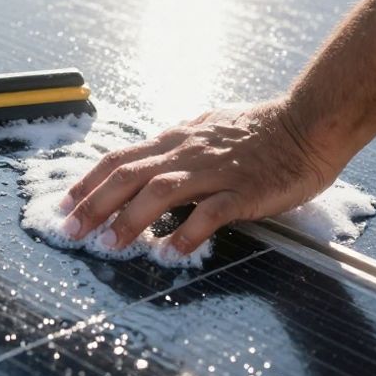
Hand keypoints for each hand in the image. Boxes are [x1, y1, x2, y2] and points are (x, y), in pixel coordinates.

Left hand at [61, 100, 342, 256]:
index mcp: (177, 139)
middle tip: (70, 230)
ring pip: (160, 191)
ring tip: (110, 245)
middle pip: (129, 175)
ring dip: (130, 220)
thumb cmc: (263, 129)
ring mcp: (215, 171)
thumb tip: (152, 161)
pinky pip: (210, 212)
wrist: (309, 122)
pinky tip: (170, 252)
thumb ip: (180, 147)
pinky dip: (187, 231)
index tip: (65, 204)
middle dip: (94, 204)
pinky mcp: (244, 190)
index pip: (120, 158)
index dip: (89, 182)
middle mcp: (188, 152)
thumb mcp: (209, 129)